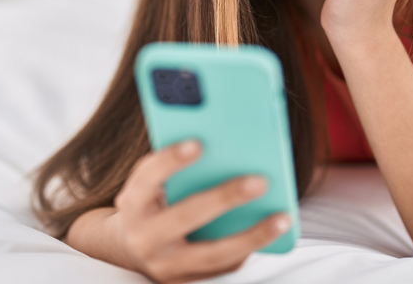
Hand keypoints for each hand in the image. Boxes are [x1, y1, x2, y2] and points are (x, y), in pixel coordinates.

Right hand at [108, 140, 291, 283]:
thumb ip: (177, 170)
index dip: (170, 161)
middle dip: (223, 198)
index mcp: (132, 203)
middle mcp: (143, 237)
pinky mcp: (185, 283)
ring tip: (282, 218)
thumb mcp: (151, 185)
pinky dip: (248, 250)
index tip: (199, 143)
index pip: (147, 178)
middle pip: (185, 217)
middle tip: (260, 181)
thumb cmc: (152, 203)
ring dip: (251, 236)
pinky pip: (222, 268)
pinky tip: (272, 234)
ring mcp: (165, 266)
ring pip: (212, 254)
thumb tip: (225, 148)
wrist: (131, 248)